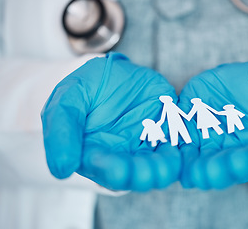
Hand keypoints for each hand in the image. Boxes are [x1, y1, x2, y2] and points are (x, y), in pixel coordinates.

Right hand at [41, 53, 179, 190]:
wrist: (111, 73)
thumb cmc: (84, 89)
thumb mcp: (66, 101)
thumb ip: (61, 131)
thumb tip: (61, 169)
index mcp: (95, 154)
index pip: (101, 167)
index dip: (109, 170)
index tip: (117, 171)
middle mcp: (122, 155)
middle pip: (134, 171)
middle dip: (141, 175)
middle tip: (147, 174)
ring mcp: (146, 144)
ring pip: (158, 162)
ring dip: (165, 167)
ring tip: (169, 163)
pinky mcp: (167, 130)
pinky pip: (178, 141)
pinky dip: (183, 146)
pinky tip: (185, 146)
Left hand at [179, 61, 247, 188]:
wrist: (247, 81)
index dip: (245, 163)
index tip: (236, 164)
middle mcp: (231, 151)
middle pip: (221, 165)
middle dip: (213, 171)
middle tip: (204, 175)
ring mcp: (208, 141)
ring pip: (196, 158)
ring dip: (189, 165)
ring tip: (184, 169)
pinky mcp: (189, 127)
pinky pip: (177, 137)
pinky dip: (171, 142)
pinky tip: (165, 145)